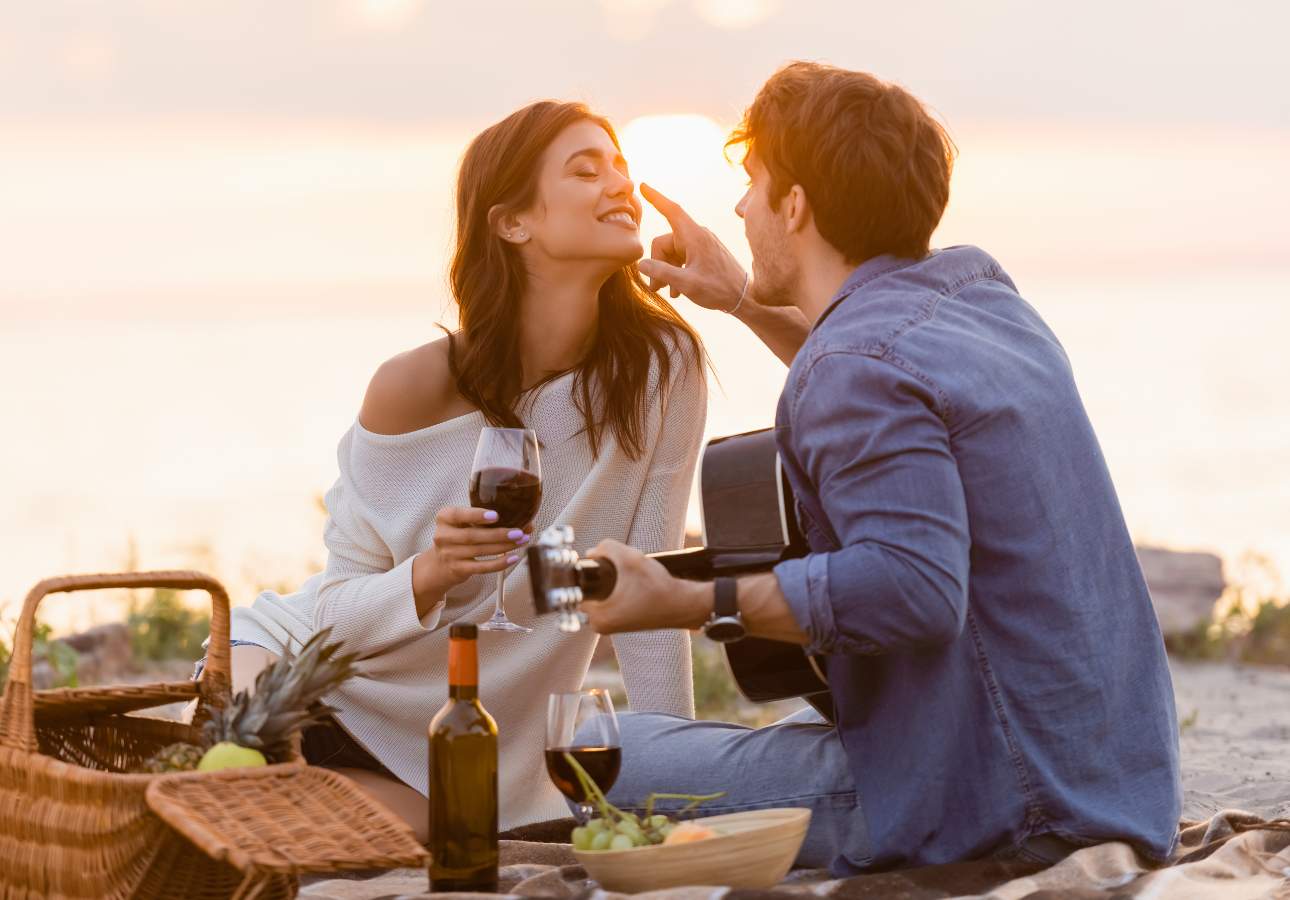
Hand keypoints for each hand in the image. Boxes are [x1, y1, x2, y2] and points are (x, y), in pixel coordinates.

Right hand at [414, 507, 531, 595]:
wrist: (439, 565)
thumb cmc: (458, 538)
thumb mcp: (463, 523)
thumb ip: (487, 519)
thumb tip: (525, 523)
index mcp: (444, 518)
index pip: (458, 515)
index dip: (476, 515)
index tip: (495, 515)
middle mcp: (444, 536)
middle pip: (473, 535)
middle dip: (499, 534)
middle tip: (519, 532)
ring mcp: (450, 554)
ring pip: (480, 550)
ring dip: (504, 546)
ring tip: (521, 541)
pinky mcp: (458, 570)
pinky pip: (482, 567)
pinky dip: (499, 563)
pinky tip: (513, 557)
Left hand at [582, 540, 710, 633]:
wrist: (683, 605)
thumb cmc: (658, 587)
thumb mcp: (630, 557)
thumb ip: (605, 548)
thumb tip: (592, 553)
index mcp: (598, 617)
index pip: (578, 587)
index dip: (588, 570)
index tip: (602, 564)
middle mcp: (601, 626)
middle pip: (589, 590)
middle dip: (601, 576)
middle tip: (621, 571)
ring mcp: (612, 627)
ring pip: (601, 594)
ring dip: (611, 582)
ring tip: (630, 578)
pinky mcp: (622, 623)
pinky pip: (611, 600)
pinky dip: (618, 590)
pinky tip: (634, 585)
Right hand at [636, 183, 748, 312]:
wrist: (745, 297)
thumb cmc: (719, 290)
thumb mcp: (687, 284)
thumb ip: (662, 273)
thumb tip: (641, 264)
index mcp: (694, 236)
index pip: (672, 210)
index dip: (655, 198)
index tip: (642, 185)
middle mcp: (697, 236)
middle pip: (665, 242)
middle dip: (657, 264)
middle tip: (656, 287)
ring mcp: (701, 244)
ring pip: (672, 252)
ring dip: (666, 271)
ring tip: (667, 292)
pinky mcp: (704, 254)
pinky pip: (682, 257)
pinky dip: (676, 271)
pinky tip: (677, 291)